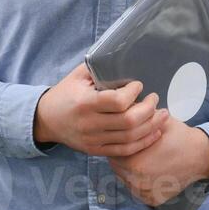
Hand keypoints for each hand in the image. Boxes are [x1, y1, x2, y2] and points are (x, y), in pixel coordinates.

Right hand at [33, 62, 168, 156]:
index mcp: (85, 103)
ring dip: (151, 126)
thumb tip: (124, 59)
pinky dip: (143, 142)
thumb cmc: (64, 93)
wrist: (45, 120)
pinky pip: (124, 151)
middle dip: (149, 109)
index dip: (133, 93)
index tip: (138, 85)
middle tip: (155, 99)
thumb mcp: (77, 76)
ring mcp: (93, 140)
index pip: (118, 101)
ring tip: (163, 115)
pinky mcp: (96, 150)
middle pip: (128, 121)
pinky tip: (155, 133)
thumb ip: (99, 69)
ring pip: (130, 138)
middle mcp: (90, 124)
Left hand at [108, 116, 208, 206]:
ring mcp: (145, 193)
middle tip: (136, 148)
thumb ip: (138, 117)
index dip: (119, 143)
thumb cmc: (179, 137)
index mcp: (134, 163)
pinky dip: (141, 181)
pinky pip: (138, 190)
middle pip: (118, 167)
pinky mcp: (153, 200)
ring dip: (130, 170)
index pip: (113, 152)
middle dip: (123, 156)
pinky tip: (150, 170)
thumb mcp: (158, 121)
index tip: (127, 138)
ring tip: (144, 158)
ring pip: (126, 179)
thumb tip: (123, 109)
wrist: (201, 155)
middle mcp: (137, 182)